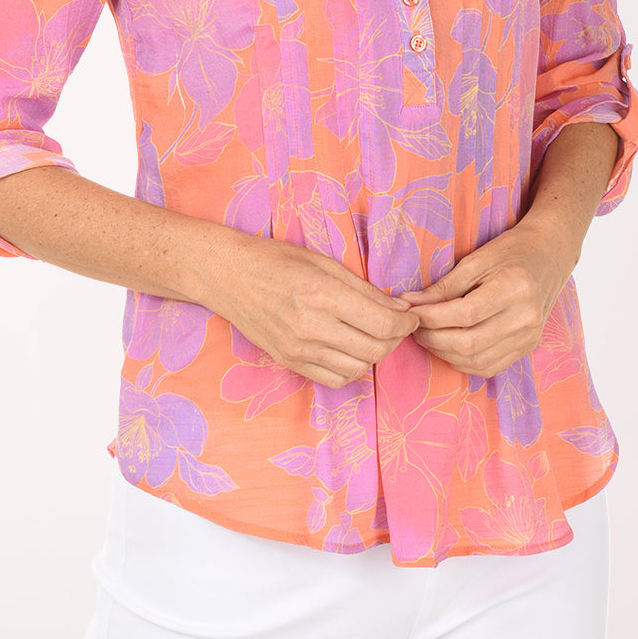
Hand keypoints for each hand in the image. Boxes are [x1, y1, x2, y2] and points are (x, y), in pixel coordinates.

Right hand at [204, 237, 421, 389]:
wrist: (226, 275)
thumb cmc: (275, 259)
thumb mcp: (324, 262)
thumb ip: (364, 289)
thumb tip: (400, 309)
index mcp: (323, 295)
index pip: (383, 324)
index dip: (407, 323)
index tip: (411, 316)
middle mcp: (312, 327)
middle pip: (375, 350)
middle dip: (395, 339)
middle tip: (396, 325)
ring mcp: (298, 349)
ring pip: (358, 369)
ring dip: (374, 355)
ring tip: (372, 336)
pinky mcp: (288, 361)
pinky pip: (333, 379)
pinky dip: (350, 369)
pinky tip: (349, 350)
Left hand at [398, 223, 575, 377]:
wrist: (548, 257)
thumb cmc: (510, 251)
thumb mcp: (476, 260)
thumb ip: (444, 286)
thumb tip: (409, 304)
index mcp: (515, 288)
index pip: (464, 314)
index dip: (431, 316)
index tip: (410, 311)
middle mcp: (526, 318)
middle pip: (469, 343)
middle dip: (432, 337)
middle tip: (413, 325)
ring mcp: (529, 337)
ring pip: (476, 360)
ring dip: (443, 352)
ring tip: (427, 335)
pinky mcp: (527, 348)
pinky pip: (488, 367)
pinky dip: (462, 361)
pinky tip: (448, 346)